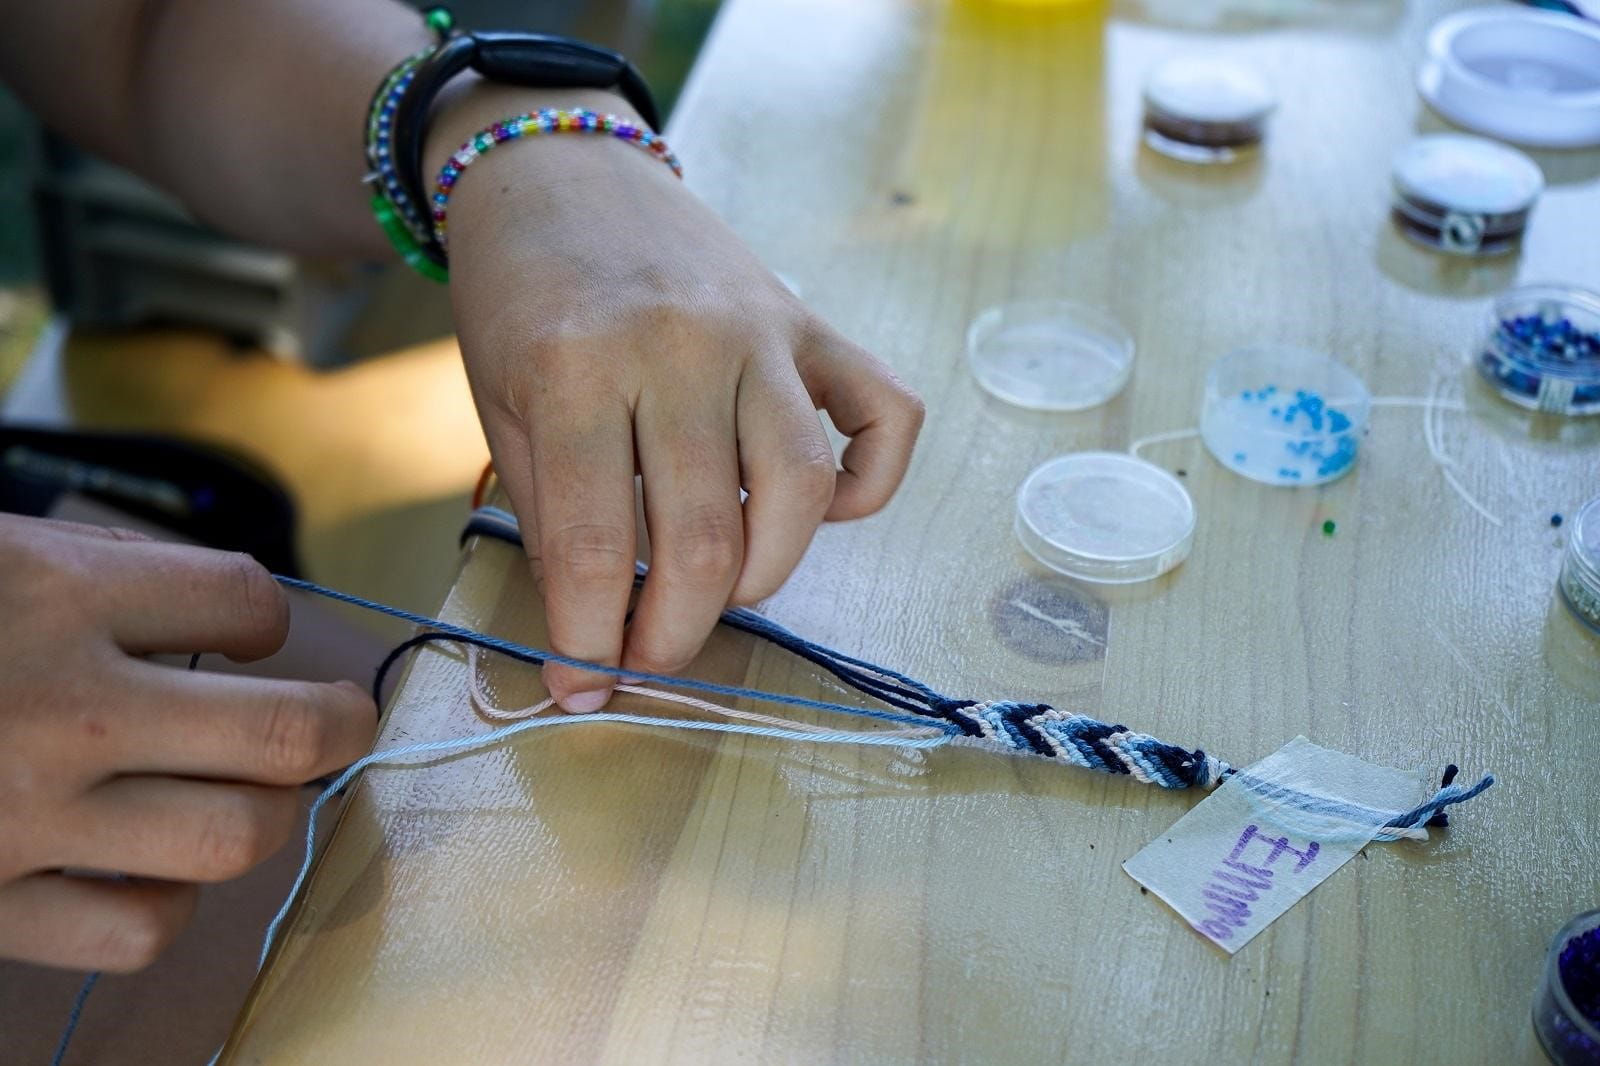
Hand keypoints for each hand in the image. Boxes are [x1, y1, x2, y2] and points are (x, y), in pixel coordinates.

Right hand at [0, 515, 375, 971]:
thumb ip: (99, 572)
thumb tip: (222, 609)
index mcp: (57, 595)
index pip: (249, 602)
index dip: (267, 615)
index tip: (249, 629)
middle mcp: (63, 709)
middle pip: (287, 734)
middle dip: (338, 724)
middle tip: (337, 719)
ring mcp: (26, 818)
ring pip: (232, 838)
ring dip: (260, 812)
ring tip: (242, 789)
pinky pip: (135, 931)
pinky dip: (164, 902)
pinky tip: (146, 866)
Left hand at [436, 89, 924, 710]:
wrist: (561, 171)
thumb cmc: (520, 296)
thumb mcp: (502, 405)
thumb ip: (552, 516)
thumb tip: (589, 637)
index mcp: (577, 366)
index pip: (596, 547)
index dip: (586, 640)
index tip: (580, 688)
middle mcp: (682, 347)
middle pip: (706, 539)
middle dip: (675, 633)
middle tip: (648, 658)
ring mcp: (763, 331)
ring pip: (803, 492)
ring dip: (766, 576)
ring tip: (719, 591)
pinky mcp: (814, 324)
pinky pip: (885, 414)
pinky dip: (872, 480)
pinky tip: (824, 510)